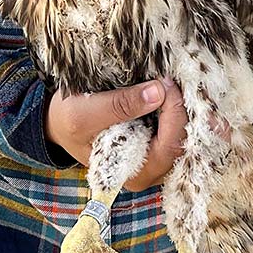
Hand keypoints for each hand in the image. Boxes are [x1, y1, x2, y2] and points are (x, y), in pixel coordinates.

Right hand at [45, 78, 186, 190]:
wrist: (61, 123)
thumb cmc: (68, 122)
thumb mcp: (85, 112)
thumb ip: (119, 105)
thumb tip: (159, 91)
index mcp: (133, 174)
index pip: (169, 147)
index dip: (174, 114)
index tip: (167, 83)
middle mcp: (151, 171)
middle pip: (186, 143)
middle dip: (190, 111)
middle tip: (185, 79)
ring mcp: (159, 158)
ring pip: (189, 136)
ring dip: (192, 110)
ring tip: (192, 84)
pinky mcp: (160, 142)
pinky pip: (182, 129)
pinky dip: (187, 111)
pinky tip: (189, 93)